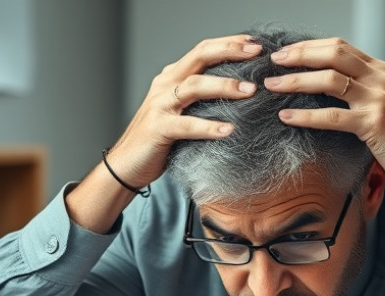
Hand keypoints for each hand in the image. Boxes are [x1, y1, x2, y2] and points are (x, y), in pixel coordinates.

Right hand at [105, 34, 261, 188]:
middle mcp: (166, 84)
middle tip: (257, 53)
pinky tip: (228, 130)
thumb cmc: (160, 139)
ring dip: (224, 85)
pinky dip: (208, 126)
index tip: (256, 43)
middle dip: (230, 51)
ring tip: (250, 91)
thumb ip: (204, 100)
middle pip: (200, 56)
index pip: (203, 50)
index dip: (229, 43)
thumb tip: (242, 95)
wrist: (127, 164)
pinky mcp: (158, 128)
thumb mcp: (183, 112)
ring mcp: (160, 105)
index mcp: (173, 77)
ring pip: (195, 86)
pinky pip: (186, 125)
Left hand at [264, 38, 384, 195]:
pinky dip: (305, 115)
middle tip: (275, 61)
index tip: (288, 52)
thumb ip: (364, 90)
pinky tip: (287, 116)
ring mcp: (377, 99)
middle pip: (333, 54)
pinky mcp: (372, 123)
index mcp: (382, 70)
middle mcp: (380, 79)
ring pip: (328, 81)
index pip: (341, 47)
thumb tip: (329, 87)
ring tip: (273, 86)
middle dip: (299, 55)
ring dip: (296, 81)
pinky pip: (331, 116)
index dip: (311, 46)